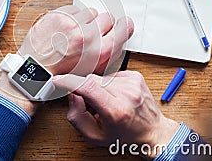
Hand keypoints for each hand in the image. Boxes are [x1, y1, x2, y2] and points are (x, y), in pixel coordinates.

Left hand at [0, 5, 133, 115]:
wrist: (36, 70)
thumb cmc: (61, 73)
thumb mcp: (92, 71)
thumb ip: (108, 55)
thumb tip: (118, 37)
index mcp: (100, 51)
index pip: (124, 28)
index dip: (123, 26)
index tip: (121, 24)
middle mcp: (89, 36)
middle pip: (108, 17)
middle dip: (101, 24)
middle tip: (91, 32)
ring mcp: (73, 24)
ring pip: (91, 12)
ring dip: (85, 20)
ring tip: (75, 32)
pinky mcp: (60, 15)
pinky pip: (75, 9)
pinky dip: (71, 16)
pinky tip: (65, 28)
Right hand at [53, 71, 178, 158]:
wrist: (153, 132)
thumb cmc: (125, 136)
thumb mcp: (95, 136)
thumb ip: (77, 116)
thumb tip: (72, 94)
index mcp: (116, 111)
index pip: (88, 87)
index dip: (69, 81)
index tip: (59, 80)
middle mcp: (126, 94)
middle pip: (91, 81)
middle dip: (85, 89)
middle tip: (91, 104)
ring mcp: (132, 83)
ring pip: (100, 77)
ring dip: (98, 88)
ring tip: (108, 101)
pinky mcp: (135, 76)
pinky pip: (111, 75)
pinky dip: (109, 84)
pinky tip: (116, 95)